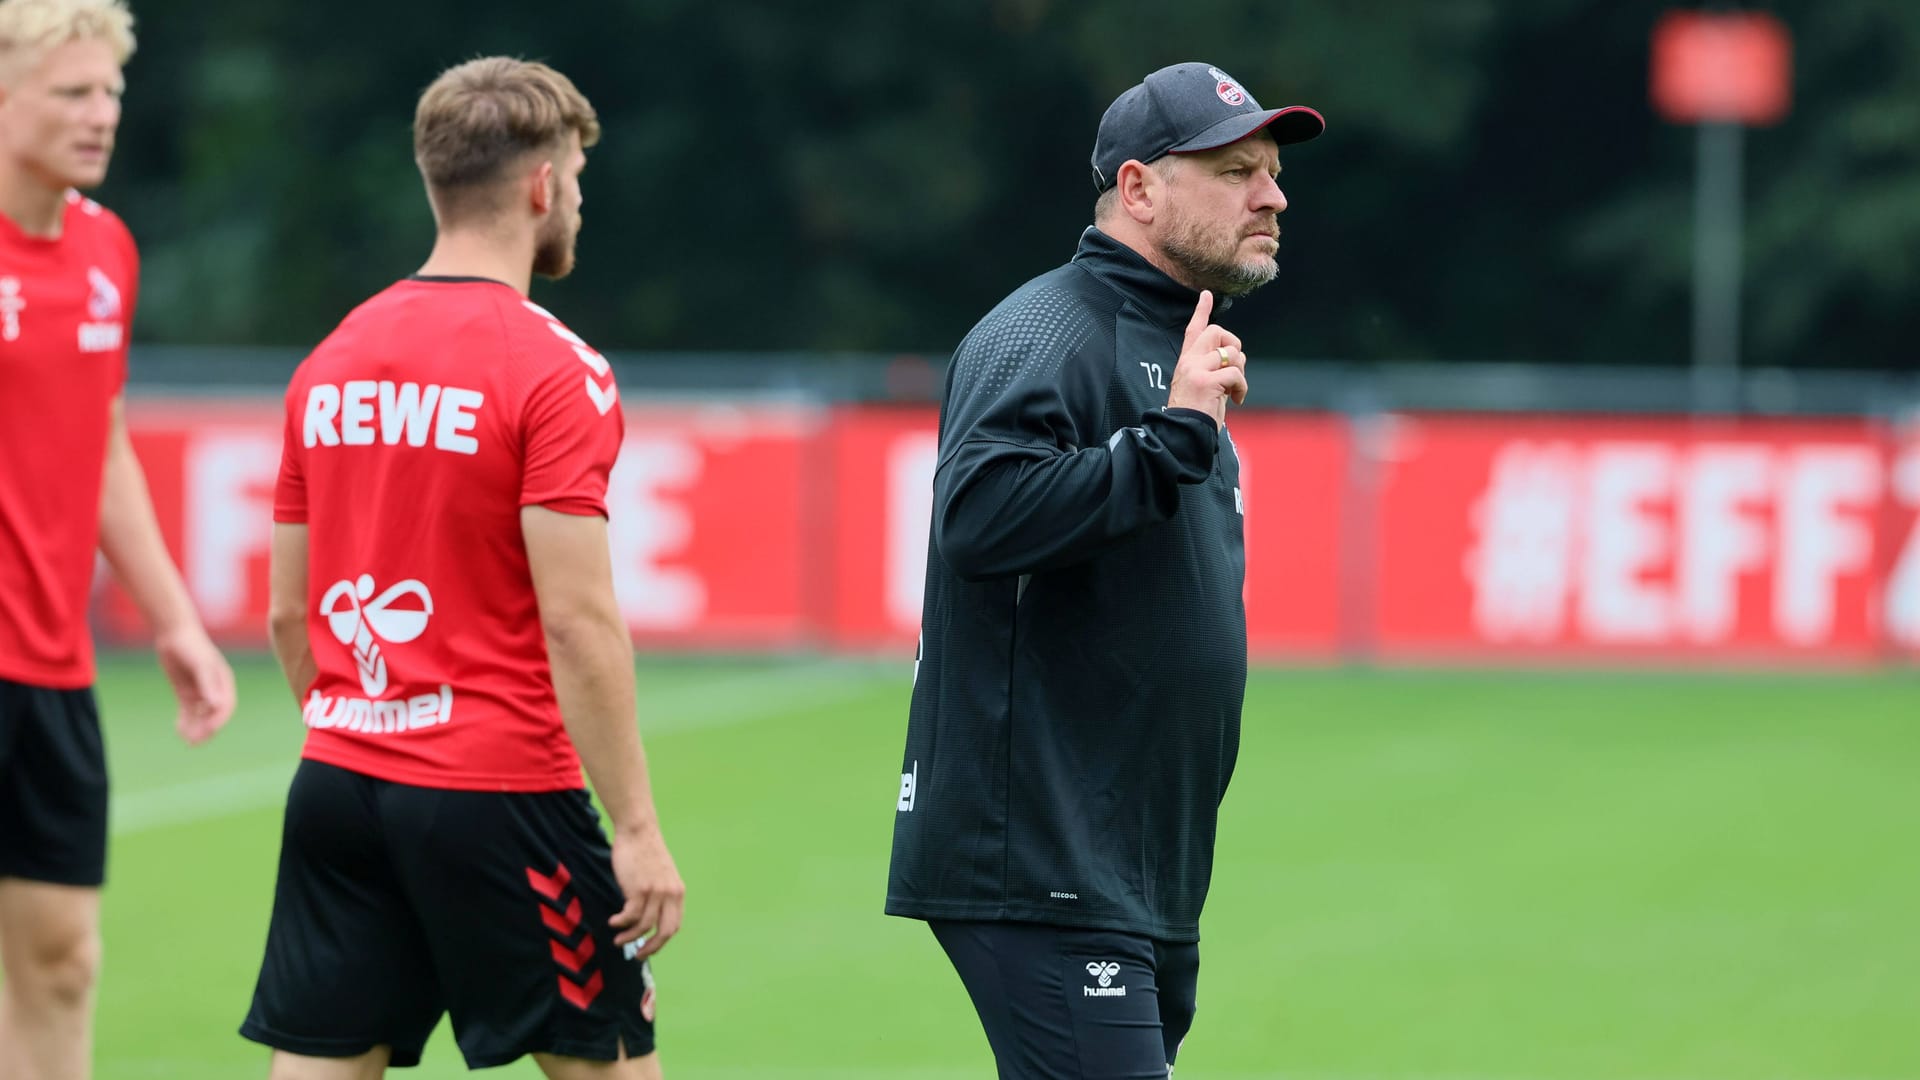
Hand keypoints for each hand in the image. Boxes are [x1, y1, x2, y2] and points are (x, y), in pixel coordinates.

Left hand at [155, 625, 234, 744]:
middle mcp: (214, 689)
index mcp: (223, 682)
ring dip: (195, 727)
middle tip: (194, 742)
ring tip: (186, 738)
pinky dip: (185, 721)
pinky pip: (187, 711)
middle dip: (205, 728)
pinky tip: (178, 729)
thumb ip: (208, 685)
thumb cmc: (191, 646)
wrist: (174, 632)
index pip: (225, 707)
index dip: (218, 720)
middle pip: (213, 714)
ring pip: (200, 715)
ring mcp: (199, 691)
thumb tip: (217, 706)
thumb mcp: (201, 665)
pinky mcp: (185, 692)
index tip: (208, 730)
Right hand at [608, 825, 684, 960]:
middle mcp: (670, 894)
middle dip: (651, 948)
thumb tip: (648, 917)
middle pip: (665, 932)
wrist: (638, 831)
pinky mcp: (639, 889)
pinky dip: (621, 923)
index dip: (661, 940)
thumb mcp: (661, 875)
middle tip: (638, 956)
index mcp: (677, 892)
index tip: (649, 947)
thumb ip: (660, 894)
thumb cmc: (645, 852)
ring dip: (629, 937)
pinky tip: (613, 922)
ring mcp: (656, 892)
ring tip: (618, 940)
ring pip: (644, 927)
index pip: (674, 925)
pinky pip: (630, 916)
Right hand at [1165, 289, 1248, 427]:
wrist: (1182, 433)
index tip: (1207, 295)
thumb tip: (1234, 357)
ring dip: (1241, 371)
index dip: (1202, 311)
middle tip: (1235, 366)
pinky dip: (1242, 387)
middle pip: (1216, 332)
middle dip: (1234, 344)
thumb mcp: (1200, 386)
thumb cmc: (1194, 415)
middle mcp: (1189, 362)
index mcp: (1186, 362)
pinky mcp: (1206, 381)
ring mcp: (1197, 370)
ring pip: (1231, 353)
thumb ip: (1210, 368)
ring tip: (1234, 390)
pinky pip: (1236, 373)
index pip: (1194, 330)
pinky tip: (1236, 400)